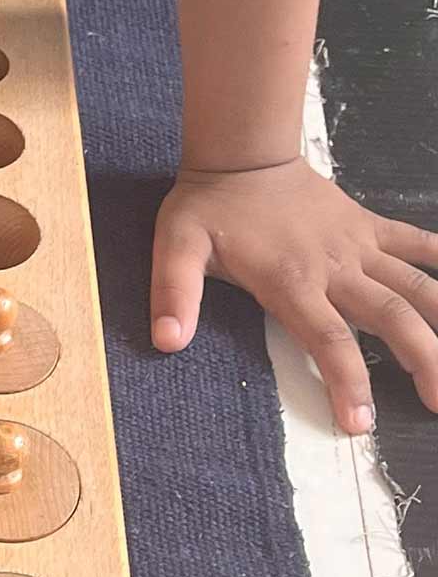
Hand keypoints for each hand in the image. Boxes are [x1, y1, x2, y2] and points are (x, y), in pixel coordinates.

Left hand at [151, 158, 437, 432]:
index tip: (359, 422)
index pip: (328, 339)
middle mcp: (335, 266)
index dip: (347, 381)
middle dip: (423, 361)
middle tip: (437, 405)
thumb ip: (173, 295)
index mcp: (291, 280)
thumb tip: (167, 341)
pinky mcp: (370, 226)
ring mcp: (359, 245)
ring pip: (418, 285)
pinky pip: (418, 243)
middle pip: (393, 317)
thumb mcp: (175, 249)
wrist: (242, 154)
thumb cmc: (207, 206)